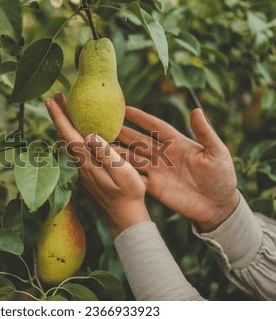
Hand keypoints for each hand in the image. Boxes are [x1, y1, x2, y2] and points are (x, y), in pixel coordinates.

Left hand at [44, 93, 149, 236]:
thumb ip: (106, 154)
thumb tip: (89, 135)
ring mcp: (80, 171)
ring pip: (66, 144)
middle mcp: (79, 165)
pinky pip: (72, 152)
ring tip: (65, 110)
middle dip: (59, 116)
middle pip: (63, 136)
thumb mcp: (123, 172)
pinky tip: (76, 134)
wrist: (125, 217)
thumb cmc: (129, 194)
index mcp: (87, 162)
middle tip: (57, 97)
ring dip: (64, 126)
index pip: (68, 134)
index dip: (59, 116)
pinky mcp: (84, 175)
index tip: (50, 100)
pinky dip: (70, 137)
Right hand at [115, 106, 239, 231]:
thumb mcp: (217, 152)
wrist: (218, 206)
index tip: (125, 109)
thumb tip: (196, 110)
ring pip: (132, 158)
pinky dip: (122, 173)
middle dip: (122, 133)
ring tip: (99, 145)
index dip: (141, 118)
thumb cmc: (222, 176)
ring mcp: (157, 171)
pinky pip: (135, 178)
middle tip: (103, 124)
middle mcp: (163, 155)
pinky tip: (108, 167)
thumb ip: (205, 133)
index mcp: (177, 143)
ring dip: (117, 152)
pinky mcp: (154, 187)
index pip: (156, 126)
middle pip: (138, 141)